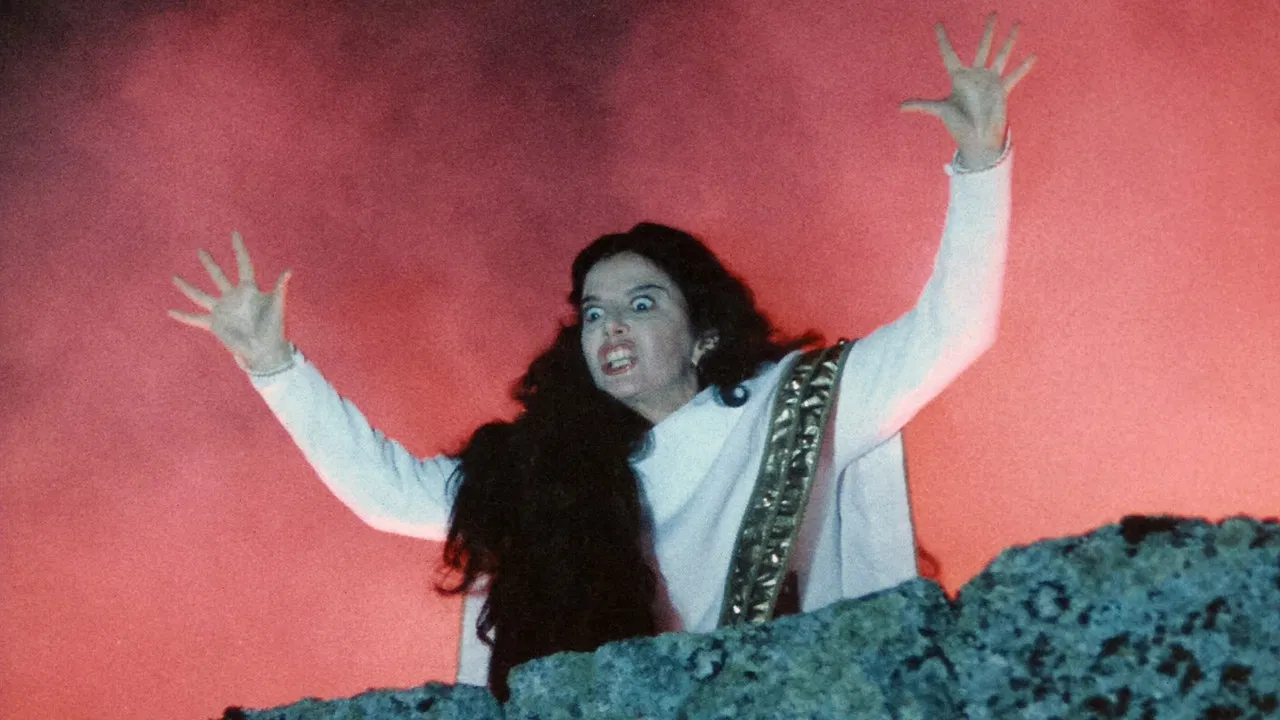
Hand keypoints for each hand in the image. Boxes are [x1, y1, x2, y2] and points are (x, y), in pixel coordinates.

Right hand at [169, 231, 293, 370]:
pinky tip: (170, 310)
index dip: (239, 249)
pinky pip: (195, 318)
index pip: (243, 264)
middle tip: (201, 250)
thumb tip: (289, 271)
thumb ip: (280, 287)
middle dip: (210, 263)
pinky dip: (183, 315)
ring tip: (174, 277)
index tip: (235, 234)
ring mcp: (222, 310)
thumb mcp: (277, 305)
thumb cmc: (274, 327)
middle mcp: (233, 297)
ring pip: (201, 295)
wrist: (265, 349)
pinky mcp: (215, 324)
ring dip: (187, 287)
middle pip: (218, 276)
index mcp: (249, 289)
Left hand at [900, 13, 1035, 169]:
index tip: (938, 24)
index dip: (943, 39)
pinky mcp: (1002, 90)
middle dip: (988, 30)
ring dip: (1009, 41)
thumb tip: (899, 107)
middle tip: (993, 12)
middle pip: (982, 47)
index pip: (949, 54)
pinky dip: (1023, 67)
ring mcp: (990, 81)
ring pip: (1001, 55)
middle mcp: (975, 76)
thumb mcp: (940, 111)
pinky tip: (1033, 55)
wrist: (976, 140)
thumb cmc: (958, 126)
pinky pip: (1014, 76)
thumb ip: (922, 105)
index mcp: (958, 78)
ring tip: (1018, 24)